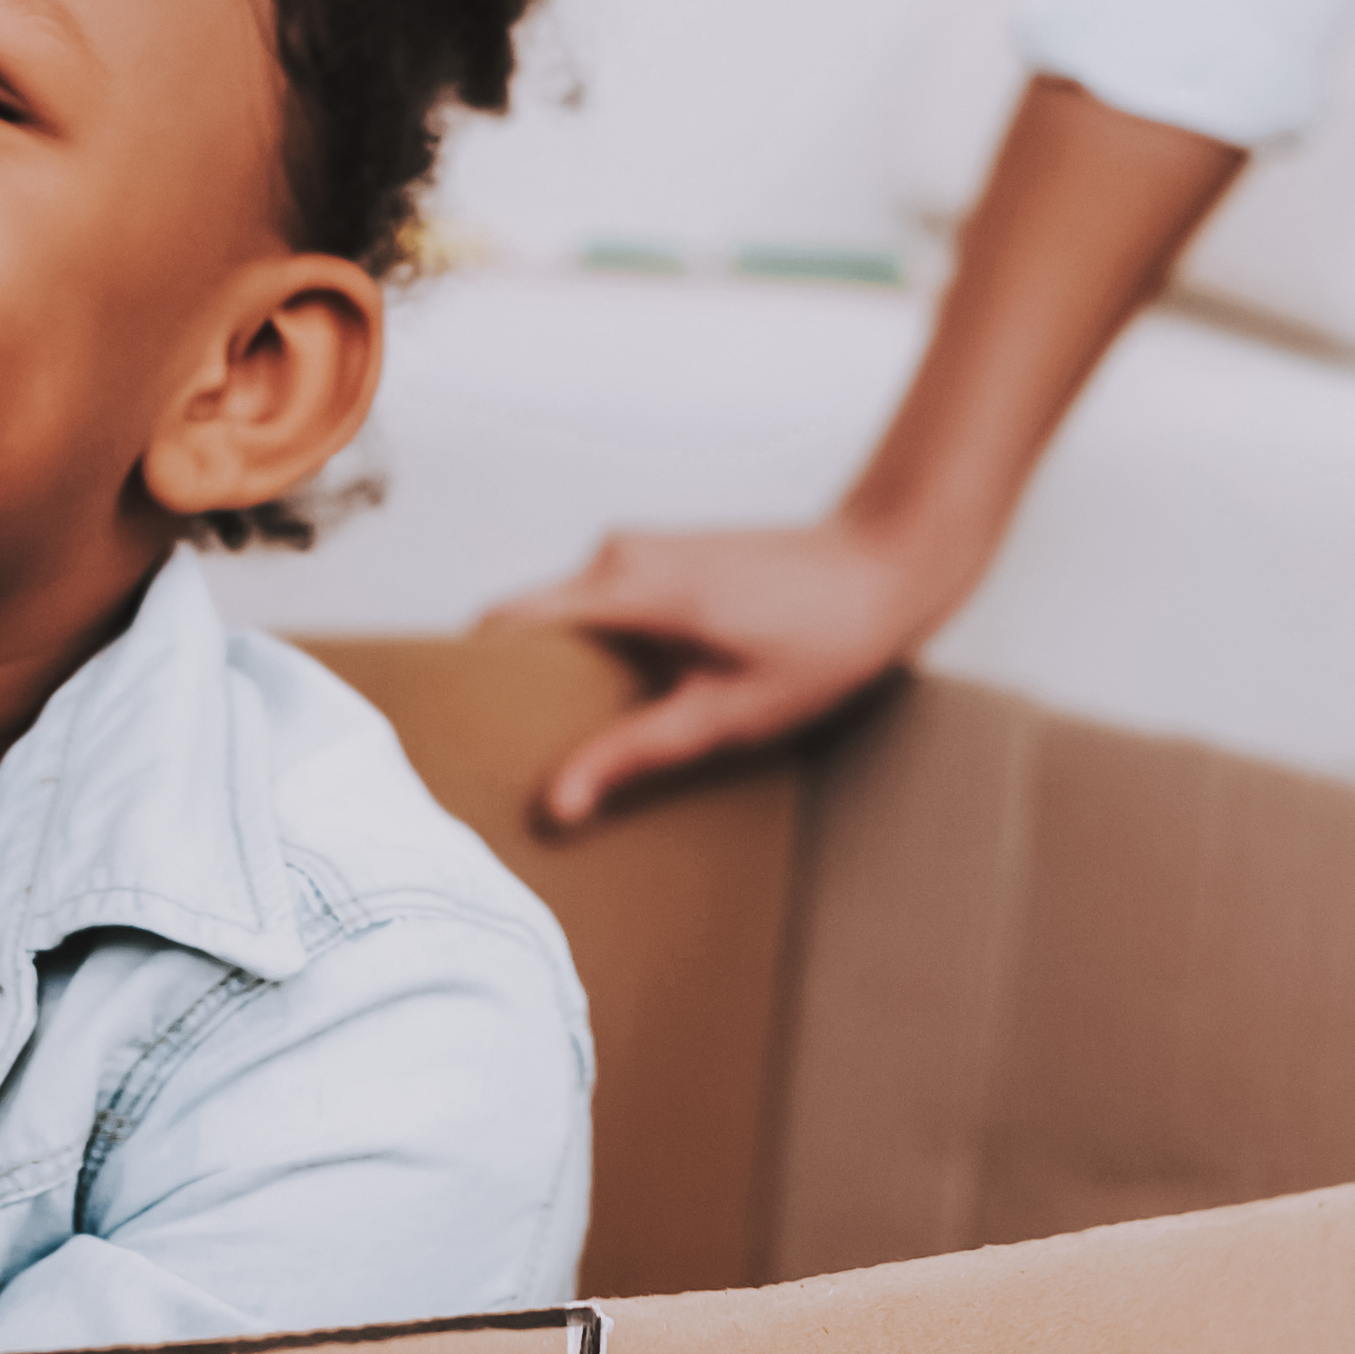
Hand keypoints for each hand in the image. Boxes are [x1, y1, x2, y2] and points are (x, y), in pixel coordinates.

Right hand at [488, 511, 978, 837]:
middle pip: (524, 627)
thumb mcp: (729, 713)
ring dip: (560, 678)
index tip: (465, 747)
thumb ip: (635, 753)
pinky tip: (624, 710)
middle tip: (518, 769)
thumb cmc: (824, 638)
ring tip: (574, 750)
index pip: (502, 627)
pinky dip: (594, 659)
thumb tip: (556, 804)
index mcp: (625, 586)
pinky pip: (595, 610)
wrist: (889, 563)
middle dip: (515, 694)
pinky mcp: (659, 558)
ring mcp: (636, 549)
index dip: (473, 686)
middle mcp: (615, 553)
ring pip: (560, 620)